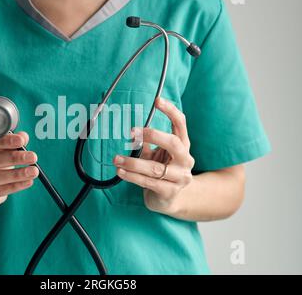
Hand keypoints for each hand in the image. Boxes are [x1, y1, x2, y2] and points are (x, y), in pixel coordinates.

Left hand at [114, 98, 194, 214]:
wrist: (171, 200)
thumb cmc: (162, 172)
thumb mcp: (156, 154)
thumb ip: (147, 143)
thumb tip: (131, 130)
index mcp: (183, 146)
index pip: (181, 124)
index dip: (171, 111)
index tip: (157, 100)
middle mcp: (185, 160)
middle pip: (173, 143)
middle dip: (153, 135)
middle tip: (132, 132)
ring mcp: (180, 178)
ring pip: (155, 168)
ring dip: (132, 162)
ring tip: (116, 159)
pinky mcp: (169, 192)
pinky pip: (148, 182)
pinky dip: (132, 176)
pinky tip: (120, 172)